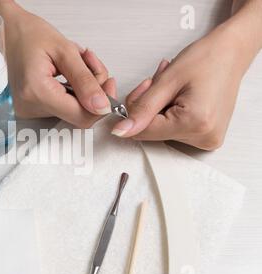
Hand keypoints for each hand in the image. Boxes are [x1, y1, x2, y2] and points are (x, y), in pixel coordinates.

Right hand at [0, 3, 115, 127]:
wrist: (4, 30)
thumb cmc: (26, 33)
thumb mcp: (64, 50)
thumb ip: (86, 80)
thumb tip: (102, 105)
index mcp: (36, 92)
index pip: (81, 116)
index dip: (102, 104)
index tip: (108, 85)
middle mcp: (29, 107)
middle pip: (78, 113)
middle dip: (92, 91)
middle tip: (91, 63)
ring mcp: (28, 110)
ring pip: (71, 109)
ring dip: (81, 88)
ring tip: (75, 62)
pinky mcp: (30, 108)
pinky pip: (60, 106)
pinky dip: (70, 90)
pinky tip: (66, 73)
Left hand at [111, 21, 258, 149]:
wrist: (232, 52)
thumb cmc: (208, 58)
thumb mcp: (167, 81)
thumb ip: (142, 108)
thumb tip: (122, 130)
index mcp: (195, 123)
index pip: (144, 131)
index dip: (136, 110)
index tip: (143, 89)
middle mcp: (203, 137)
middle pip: (153, 130)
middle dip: (150, 105)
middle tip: (160, 82)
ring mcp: (206, 139)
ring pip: (162, 128)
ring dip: (160, 106)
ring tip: (175, 86)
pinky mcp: (205, 135)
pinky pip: (174, 127)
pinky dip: (170, 111)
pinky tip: (179, 95)